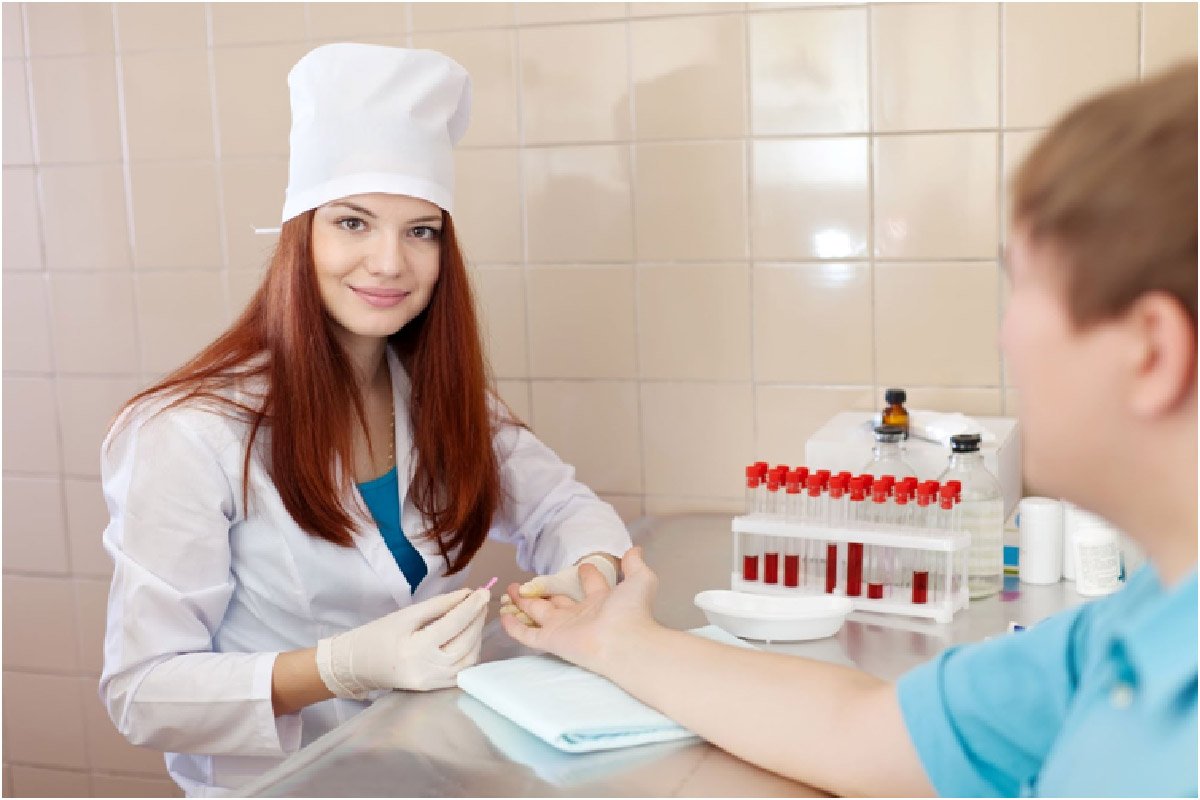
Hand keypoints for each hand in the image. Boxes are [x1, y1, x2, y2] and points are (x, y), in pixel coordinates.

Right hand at [316, 587, 489, 698]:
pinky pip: (461, 671)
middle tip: (482, 600)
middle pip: (465, 642)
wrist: (358, 665)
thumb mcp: (406, 615)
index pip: (453, 624)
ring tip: (476, 616)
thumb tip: (466, 595)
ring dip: (477, 636)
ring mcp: (433, 683)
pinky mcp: (434, 689)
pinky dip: (470, 652)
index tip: (483, 591)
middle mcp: (428, 669)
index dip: (471, 606)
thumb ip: (439, 605)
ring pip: (468, 659)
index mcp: (416, 648)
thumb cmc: (378, 635)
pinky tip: (469, 636)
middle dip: (477, 619)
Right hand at [498, 547, 657, 672]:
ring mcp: (564, 629)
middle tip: (527, 583)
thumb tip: (635, 550)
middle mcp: (581, 616)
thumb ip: (635, 565)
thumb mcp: (640, 580)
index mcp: (602, 602)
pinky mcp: (551, 641)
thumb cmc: (633, 612)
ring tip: (511, 591)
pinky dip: (514, 627)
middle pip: (557, 602)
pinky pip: (528, 635)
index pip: (592, 587)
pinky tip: (504, 617)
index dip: (588, 575)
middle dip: (543, 592)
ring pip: (538, 614)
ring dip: (524, 603)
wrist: (625, 641)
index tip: (583, 567)